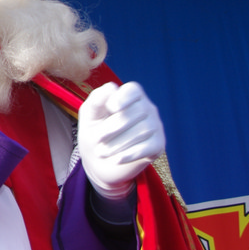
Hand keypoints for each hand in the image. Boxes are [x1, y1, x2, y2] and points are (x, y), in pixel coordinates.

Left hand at [78, 81, 164, 201]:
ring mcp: (155, 126)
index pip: (133, 90)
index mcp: (130, 96)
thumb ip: (97, 100)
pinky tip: (116, 159)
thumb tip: (111, 88)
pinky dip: (130, 154)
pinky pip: (148, 147)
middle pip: (137, 111)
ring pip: (142, 130)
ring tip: (100, 152)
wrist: (100, 162)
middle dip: (113, 126)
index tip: (110, 108)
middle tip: (97, 139)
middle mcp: (147, 108)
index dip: (123, 97)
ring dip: (118, 143)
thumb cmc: (95, 131)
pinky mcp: (158, 145)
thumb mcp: (90, 115)